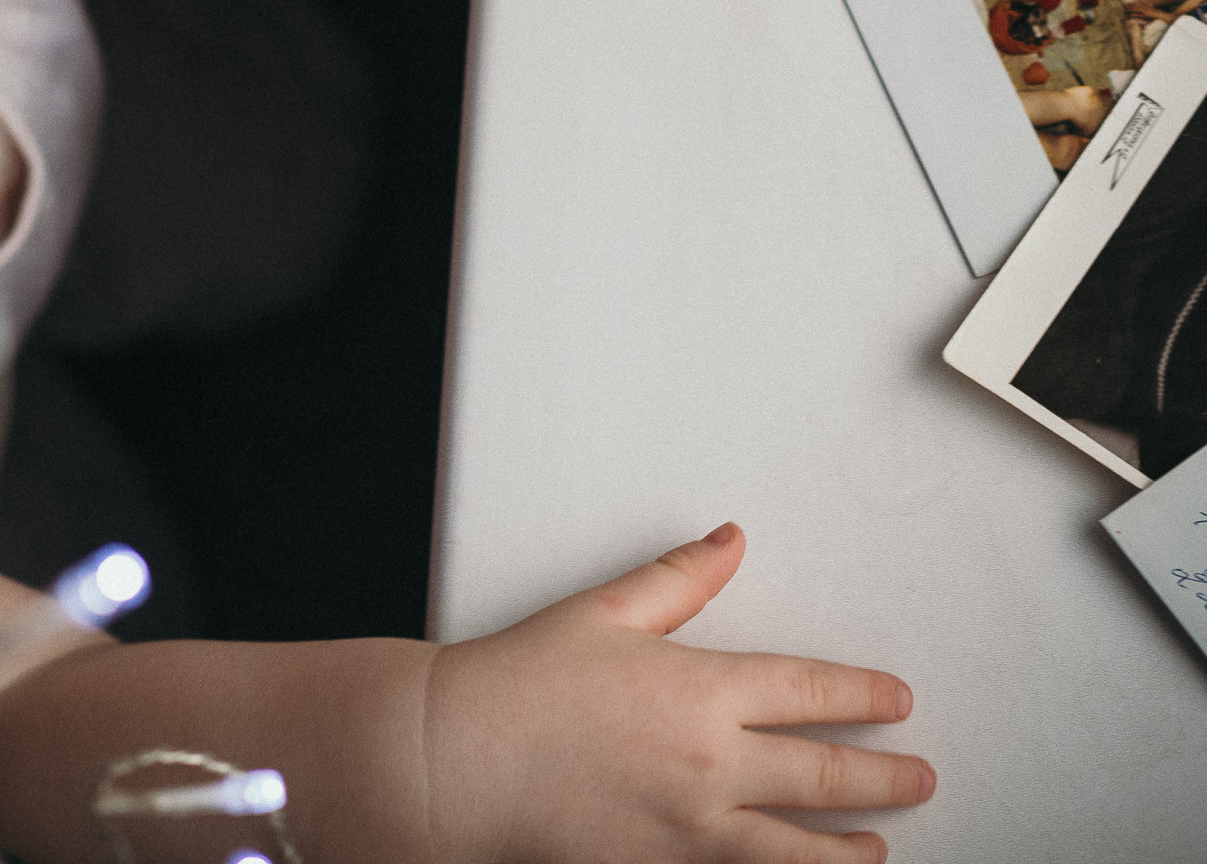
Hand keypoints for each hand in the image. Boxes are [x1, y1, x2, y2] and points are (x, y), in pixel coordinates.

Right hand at [422, 523, 931, 863]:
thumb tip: (731, 542)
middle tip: (918, 775)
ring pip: (800, 847)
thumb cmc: (518, 685)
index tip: (895, 699)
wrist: (457, 759)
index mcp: (697, 689)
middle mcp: (707, 764)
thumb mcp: (602, 611)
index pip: (810, 692)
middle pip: (825, 774)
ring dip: (852, 847)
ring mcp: (690, 827)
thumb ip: (679, 578)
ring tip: (880, 846)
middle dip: (884, 776)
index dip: (863, 695)